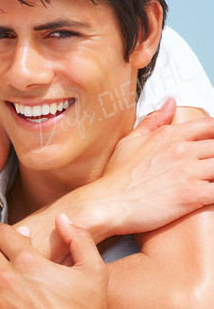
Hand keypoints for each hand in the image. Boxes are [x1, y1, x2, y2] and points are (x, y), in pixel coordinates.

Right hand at [96, 98, 213, 235]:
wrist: (106, 204)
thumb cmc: (114, 178)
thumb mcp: (129, 142)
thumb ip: (153, 122)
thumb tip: (170, 104)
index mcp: (169, 136)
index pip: (209, 126)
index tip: (211, 145)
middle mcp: (182, 150)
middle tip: (205, 169)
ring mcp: (189, 171)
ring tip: (205, 181)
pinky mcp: (193, 194)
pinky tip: (208, 196)